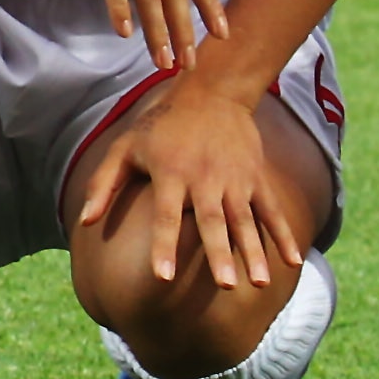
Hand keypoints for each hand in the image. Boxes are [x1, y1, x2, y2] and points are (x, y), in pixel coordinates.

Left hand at [74, 78, 300, 291]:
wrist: (211, 93)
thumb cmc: (160, 126)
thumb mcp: (125, 147)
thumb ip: (104, 185)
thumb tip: (85, 222)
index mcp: (170, 174)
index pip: (165, 216)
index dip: (164, 246)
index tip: (164, 277)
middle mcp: (204, 179)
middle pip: (211, 222)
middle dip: (218, 254)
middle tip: (224, 286)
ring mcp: (234, 179)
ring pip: (245, 220)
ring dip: (253, 251)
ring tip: (259, 282)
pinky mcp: (255, 177)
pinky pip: (271, 210)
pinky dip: (284, 235)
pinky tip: (293, 262)